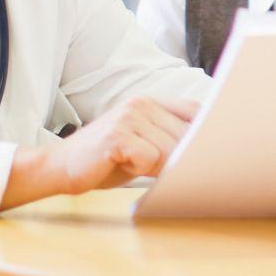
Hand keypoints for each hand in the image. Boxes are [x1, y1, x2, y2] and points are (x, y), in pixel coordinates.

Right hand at [55, 96, 198, 193]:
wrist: (60, 167)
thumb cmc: (105, 160)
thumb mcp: (142, 143)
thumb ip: (168, 140)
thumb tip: (208, 153)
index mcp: (150, 102)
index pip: (194, 111)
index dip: (206, 132)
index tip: (214, 151)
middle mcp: (141, 104)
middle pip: (186, 135)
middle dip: (184, 159)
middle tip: (170, 172)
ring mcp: (129, 118)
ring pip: (170, 150)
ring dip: (160, 168)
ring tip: (135, 166)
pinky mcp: (117, 136)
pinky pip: (150, 160)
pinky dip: (141, 170)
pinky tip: (122, 166)